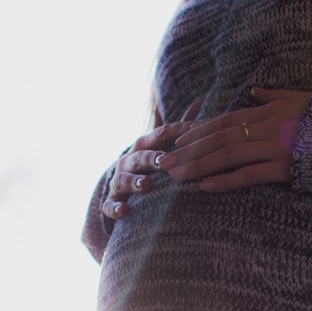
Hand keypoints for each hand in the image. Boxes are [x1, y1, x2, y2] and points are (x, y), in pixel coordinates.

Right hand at [103, 97, 202, 219]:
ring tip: (147, 185)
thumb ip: (180, 126)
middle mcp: (129, 160)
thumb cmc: (150, 163)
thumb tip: (200, 99)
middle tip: (165, 161)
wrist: (121, 188)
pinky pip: (111, 205)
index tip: (196, 132)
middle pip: (141, 157)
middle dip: (152, 158)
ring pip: (124, 180)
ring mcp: (119, 180)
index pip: (161, 134)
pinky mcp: (112, 201)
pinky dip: (116, 208)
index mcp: (145, 145)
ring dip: (135, 182)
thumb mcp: (163, 143)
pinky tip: (125, 211)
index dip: (178, 133)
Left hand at [160, 88, 311, 191]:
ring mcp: (273, 147)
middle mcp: (265, 127)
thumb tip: (254, 91)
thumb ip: (273, 96)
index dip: (199, 132)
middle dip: (188, 151)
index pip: (224, 121)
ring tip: (175, 176)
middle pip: (218, 138)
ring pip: (226, 155)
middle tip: (164, 162)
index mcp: (267, 111)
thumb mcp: (300, 98)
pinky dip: (225, 181)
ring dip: (197, 166)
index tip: (178, 142)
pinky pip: (249, 175)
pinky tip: (205, 187)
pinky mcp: (284, 168)